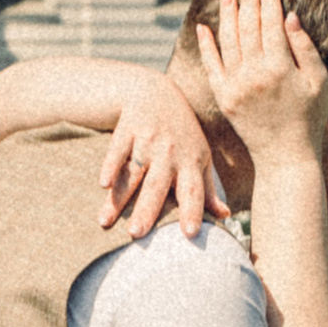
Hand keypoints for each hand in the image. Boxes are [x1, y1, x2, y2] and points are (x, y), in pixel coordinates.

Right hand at [100, 80, 218, 238]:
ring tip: (105, 222)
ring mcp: (148, 140)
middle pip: (157, 185)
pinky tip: (102, 185)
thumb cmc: (182, 133)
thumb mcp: (199, 156)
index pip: (193, 190)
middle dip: (147, 209)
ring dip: (119, 197)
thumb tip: (226, 216)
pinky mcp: (127, 130)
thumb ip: (208, 190)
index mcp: (191, 161)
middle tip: (137, 234)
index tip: (190, 233)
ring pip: (132, 173)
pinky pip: (117, 151)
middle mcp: (170, 152)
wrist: (156, 92)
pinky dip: (109, 166)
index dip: (192, 211)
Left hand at [200, 0, 327, 180]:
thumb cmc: (310, 118)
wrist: (285, 156)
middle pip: (248, 26)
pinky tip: (205, 26)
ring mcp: (235, 85)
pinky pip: (212, 65)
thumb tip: (289, 16)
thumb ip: (305, 47)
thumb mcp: (319, 81)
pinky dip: (207, 44)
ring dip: (227, 15)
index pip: (271, 23)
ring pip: (228, 41)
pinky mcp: (224, 97)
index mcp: (280, 67)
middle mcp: (254, 73)